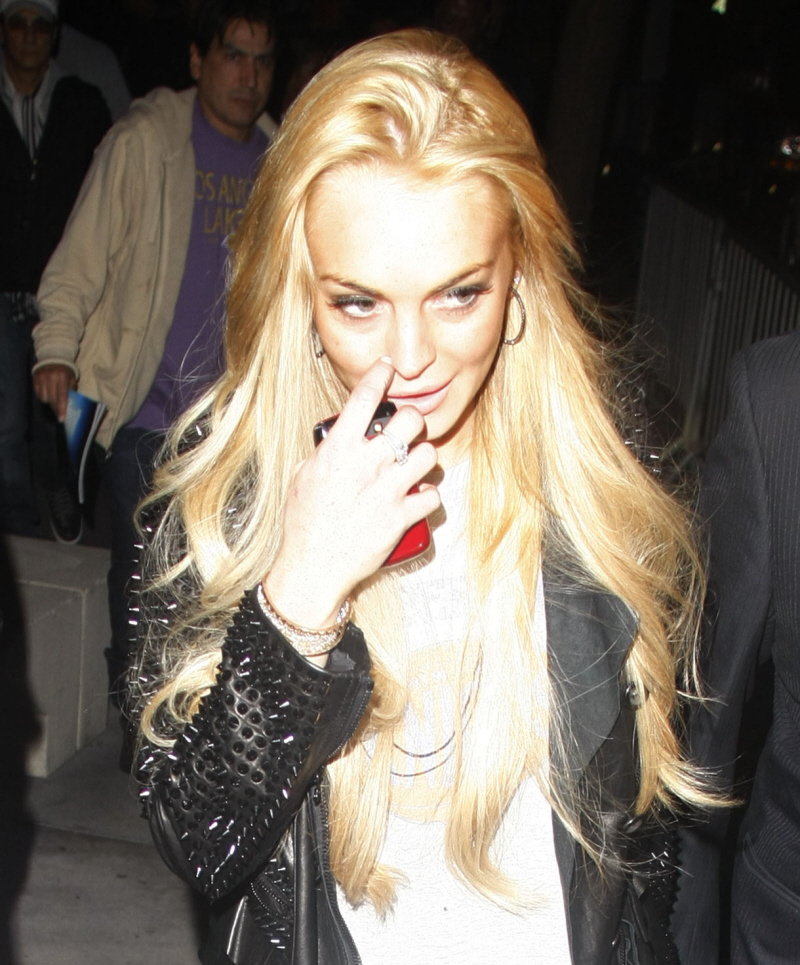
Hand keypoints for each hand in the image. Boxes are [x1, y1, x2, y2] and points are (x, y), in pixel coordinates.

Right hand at [33, 364, 75, 421]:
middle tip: (59, 414)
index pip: (62, 396)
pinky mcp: (34, 378)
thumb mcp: (72, 379)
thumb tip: (71, 406)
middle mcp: (51, 377)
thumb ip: (71, 391)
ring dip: (49, 401)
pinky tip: (47, 392)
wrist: (53, 357)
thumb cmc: (66, 371)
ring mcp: (41, 377)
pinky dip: (43, 396)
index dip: (61, 408)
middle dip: (56, 408)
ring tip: (53, 397)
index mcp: (62, 377)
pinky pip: (38, 393)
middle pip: (52, 399)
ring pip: (43, 398)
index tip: (61, 418)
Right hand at [265, 358, 439, 632]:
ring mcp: (388, 490)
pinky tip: (418, 497)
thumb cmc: (303, 522)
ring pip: (428, 455)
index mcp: (339, 449)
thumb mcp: (303, 477)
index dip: (378, 376)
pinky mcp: (401, 517)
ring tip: (414, 466)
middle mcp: (367, 463)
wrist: (313, 566)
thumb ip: (325, 454)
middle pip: (409, 421)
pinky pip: (432, 497)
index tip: (387, 368)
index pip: (363, 398)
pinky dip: (428, 496)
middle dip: (412, 421)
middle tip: (406, 431)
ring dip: (424, 458)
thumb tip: (338, 442)